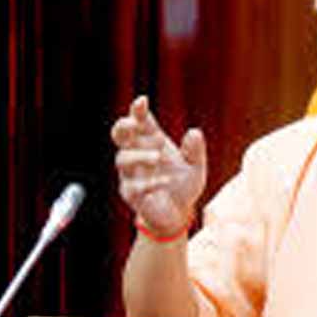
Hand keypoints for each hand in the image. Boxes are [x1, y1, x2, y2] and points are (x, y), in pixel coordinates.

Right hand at [112, 96, 206, 237]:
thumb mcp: (196, 167)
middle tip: (134, 124)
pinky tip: (164, 183)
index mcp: (152, 141)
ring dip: (139, 156)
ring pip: (123, 159)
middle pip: (120, 135)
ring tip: (158, 157)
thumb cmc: (183, 185)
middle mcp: (138, 154)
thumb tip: (194, 132)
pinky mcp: (130, 192)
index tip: (141, 102)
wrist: (178, 214)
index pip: (141, 121)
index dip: (138, 110)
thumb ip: (195, 151)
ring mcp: (131, 173)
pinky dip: (148, 183)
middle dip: (123, 126)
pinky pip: (132, 185)